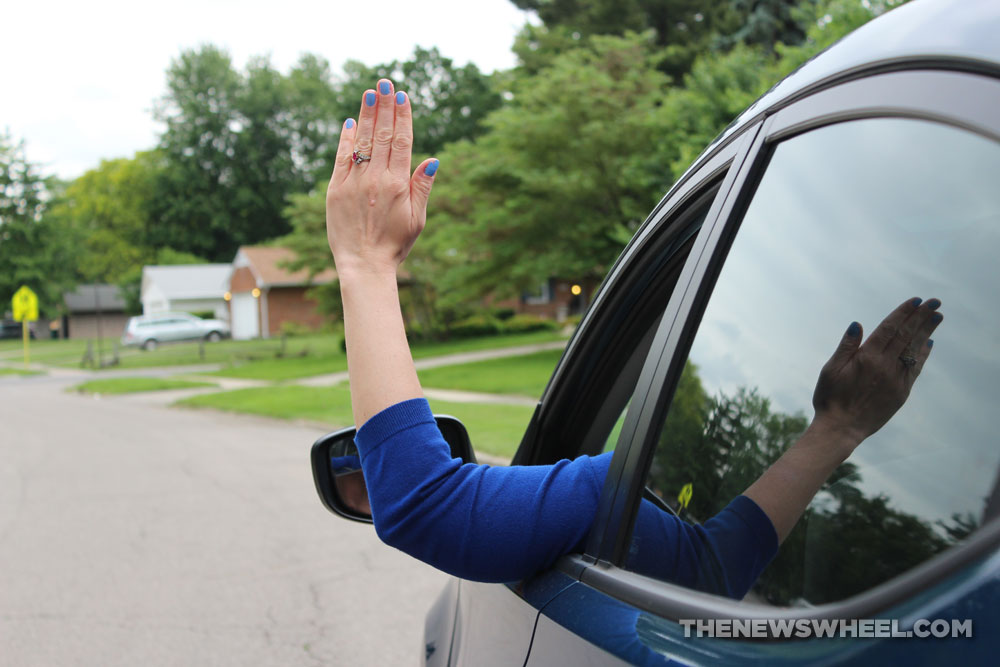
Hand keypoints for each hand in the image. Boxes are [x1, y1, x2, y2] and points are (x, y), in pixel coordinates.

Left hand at [326, 79, 438, 275]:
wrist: (364, 265)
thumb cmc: (395, 245)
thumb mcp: (417, 218)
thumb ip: (422, 186)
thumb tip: (432, 159)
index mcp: (397, 185)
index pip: (402, 141)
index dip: (403, 117)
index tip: (402, 96)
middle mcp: (375, 179)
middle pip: (381, 135)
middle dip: (384, 106)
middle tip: (385, 83)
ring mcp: (353, 183)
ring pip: (361, 142)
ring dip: (366, 115)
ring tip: (369, 93)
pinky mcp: (334, 191)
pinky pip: (341, 158)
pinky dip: (345, 139)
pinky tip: (349, 122)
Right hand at [811, 297, 943, 451]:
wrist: (842, 428)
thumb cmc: (830, 398)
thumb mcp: (831, 370)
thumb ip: (846, 346)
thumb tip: (857, 324)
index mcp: (867, 358)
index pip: (890, 329)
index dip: (904, 313)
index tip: (916, 301)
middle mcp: (886, 366)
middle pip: (907, 336)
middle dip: (922, 317)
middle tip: (935, 302)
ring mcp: (896, 380)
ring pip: (914, 350)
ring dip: (927, 332)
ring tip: (937, 317)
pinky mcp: (901, 393)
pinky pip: (915, 369)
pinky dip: (922, 355)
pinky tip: (928, 344)